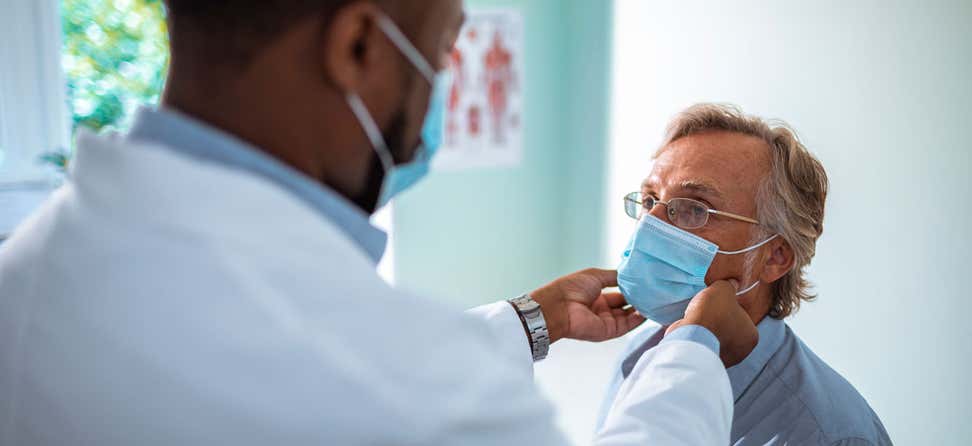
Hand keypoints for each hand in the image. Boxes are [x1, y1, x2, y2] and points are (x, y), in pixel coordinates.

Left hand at [530, 269, 645, 342]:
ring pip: (629, 316)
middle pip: (626, 305)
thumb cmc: (572, 288)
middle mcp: (602, 309)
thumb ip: (615, 277)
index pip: (620, 292)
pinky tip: (649, 310)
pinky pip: (628, 326)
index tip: (647, 284)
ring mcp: (606, 321)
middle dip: (640, 299)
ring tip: (657, 299)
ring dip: (642, 309)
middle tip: (655, 292)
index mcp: (596, 295)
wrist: (559, 306)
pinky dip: (639, 319)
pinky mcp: (609, 331)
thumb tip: (630, 275)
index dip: (632, 289)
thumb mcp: (596, 275)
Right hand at [667, 280, 757, 367]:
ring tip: (696, 318)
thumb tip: (731, 283)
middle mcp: (741, 351)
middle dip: (717, 318)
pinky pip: (703, 343)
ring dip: (706, 327)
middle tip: (706, 309)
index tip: (717, 301)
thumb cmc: (712, 313)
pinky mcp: (706, 360)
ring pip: (715, 336)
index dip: (727, 305)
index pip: (741, 315)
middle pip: (728, 327)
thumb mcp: (723, 290)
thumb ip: (729, 285)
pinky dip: (697, 336)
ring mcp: (723, 358)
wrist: (691, 337)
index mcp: (752, 335)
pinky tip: (691, 329)